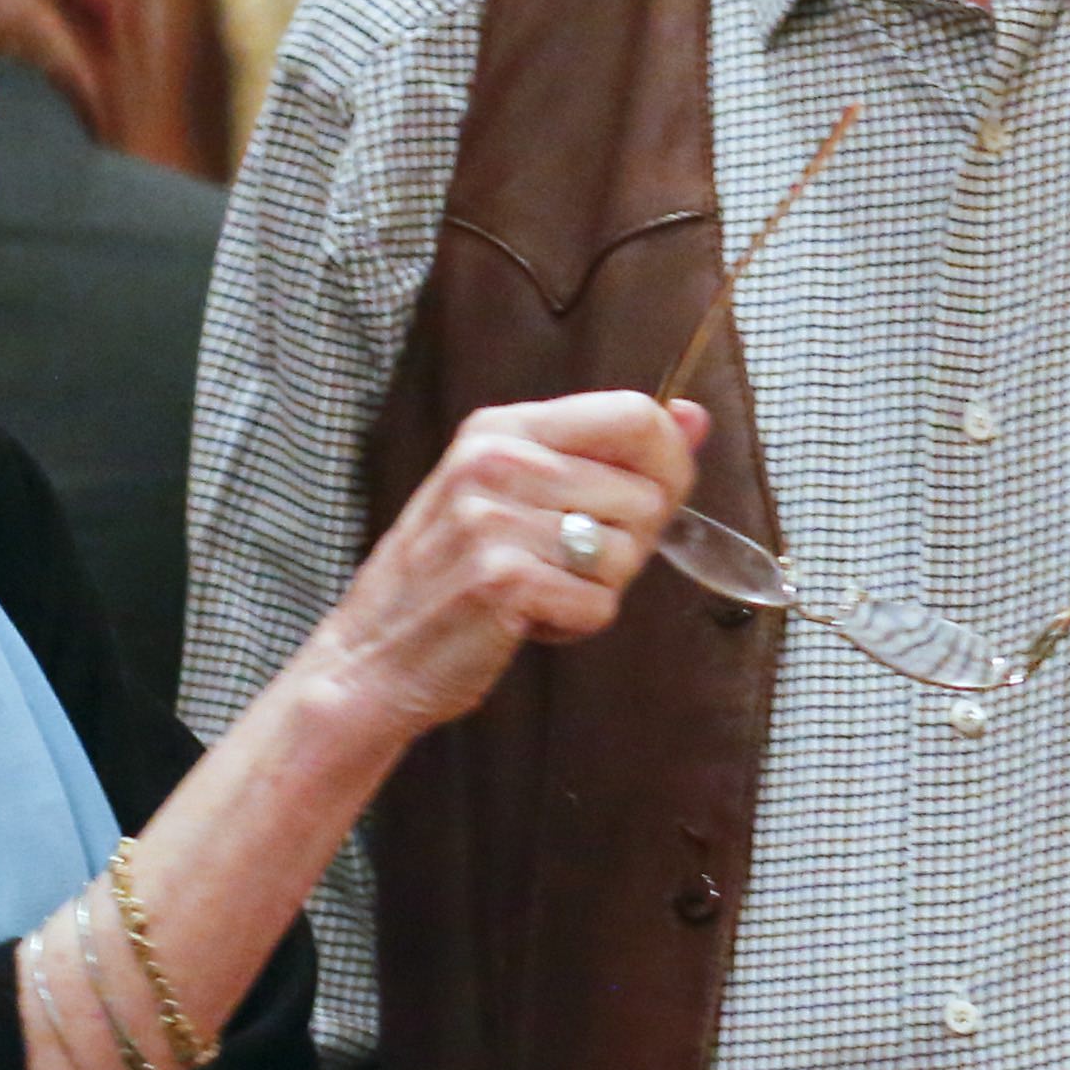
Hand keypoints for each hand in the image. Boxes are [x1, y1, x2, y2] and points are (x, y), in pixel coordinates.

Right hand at [302, 391, 704, 735]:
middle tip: (566, 562)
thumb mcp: (518, 491)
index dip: (670, 464)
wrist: (372, 654)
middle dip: (629, 543)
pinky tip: (525, 620)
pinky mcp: (501, 582)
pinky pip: (600, 605)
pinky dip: (576, 625)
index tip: (652, 500)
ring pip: (628, 554)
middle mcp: (496, 462)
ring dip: (598, 588)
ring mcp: (493, 521)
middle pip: (646, 494)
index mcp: (504, 428)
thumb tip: (697, 417)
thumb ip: (607, 453)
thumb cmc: (453, 572)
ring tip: (538, 589)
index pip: (636, 415)